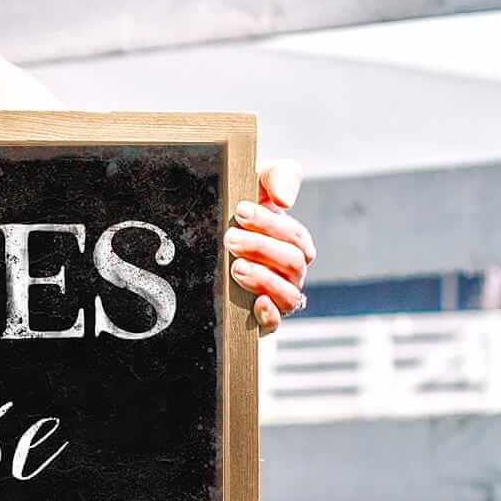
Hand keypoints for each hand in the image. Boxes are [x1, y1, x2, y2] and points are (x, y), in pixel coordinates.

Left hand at [229, 159, 313, 335]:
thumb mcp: (257, 185)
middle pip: (292, 262)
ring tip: (236, 268)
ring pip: (289, 294)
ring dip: (264, 280)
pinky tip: (257, 303)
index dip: (270, 223)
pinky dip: (270, 314)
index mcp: (292, 242)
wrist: (205, 241)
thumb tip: (285, 199)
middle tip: (230, 239)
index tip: (241, 210)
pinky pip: (275, 323)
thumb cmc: (238, 214)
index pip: (294, 235)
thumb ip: (278, 177)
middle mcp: (290, 271)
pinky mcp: (260, 320)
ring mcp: (277, 296)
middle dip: (261, 248)